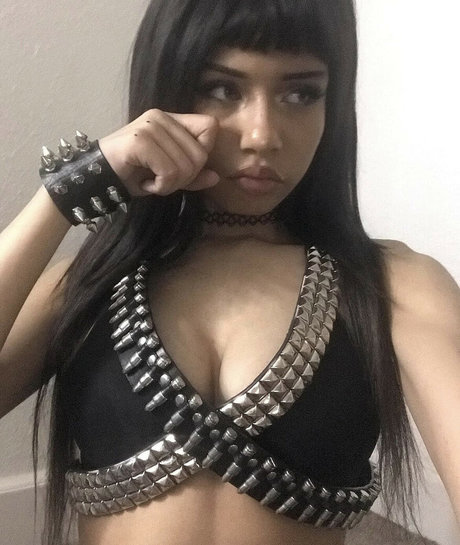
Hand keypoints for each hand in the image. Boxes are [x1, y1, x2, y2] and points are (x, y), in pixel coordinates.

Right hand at [98, 109, 220, 196]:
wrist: (97, 179)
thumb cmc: (132, 175)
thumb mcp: (168, 176)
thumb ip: (192, 175)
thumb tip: (216, 178)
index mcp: (171, 120)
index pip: (209, 127)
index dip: (203, 152)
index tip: (181, 167)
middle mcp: (162, 117)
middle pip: (201, 154)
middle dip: (185, 178)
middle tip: (163, 181)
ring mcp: (150, 126)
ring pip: (187, 166)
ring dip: (171, 185)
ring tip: (152, 181)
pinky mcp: (140, 141)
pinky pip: (170, 172)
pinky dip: (161, 186)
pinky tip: (146, 184)